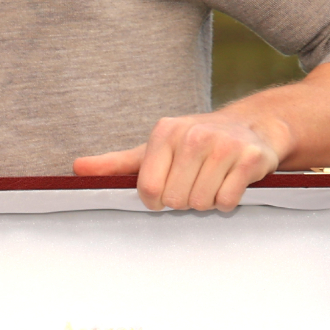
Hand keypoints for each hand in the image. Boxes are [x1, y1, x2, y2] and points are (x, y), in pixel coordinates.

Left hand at [72, 109, 292, 211]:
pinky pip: (227, 201)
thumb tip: (77, 169)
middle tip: (194, 182)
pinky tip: (230, 182)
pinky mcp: (249, 159)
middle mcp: (193, 135)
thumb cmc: (196, 143)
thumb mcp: (155, 148)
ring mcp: (223, 146)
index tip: (165, 192)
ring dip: (206, 200)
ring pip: (201, 202)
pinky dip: (228, 201)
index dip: (156, 200)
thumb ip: (117, 163)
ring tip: (212, 180)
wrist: (252, 127)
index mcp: (165, 132)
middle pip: (175, 199)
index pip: (149, 188)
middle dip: (183, 200)